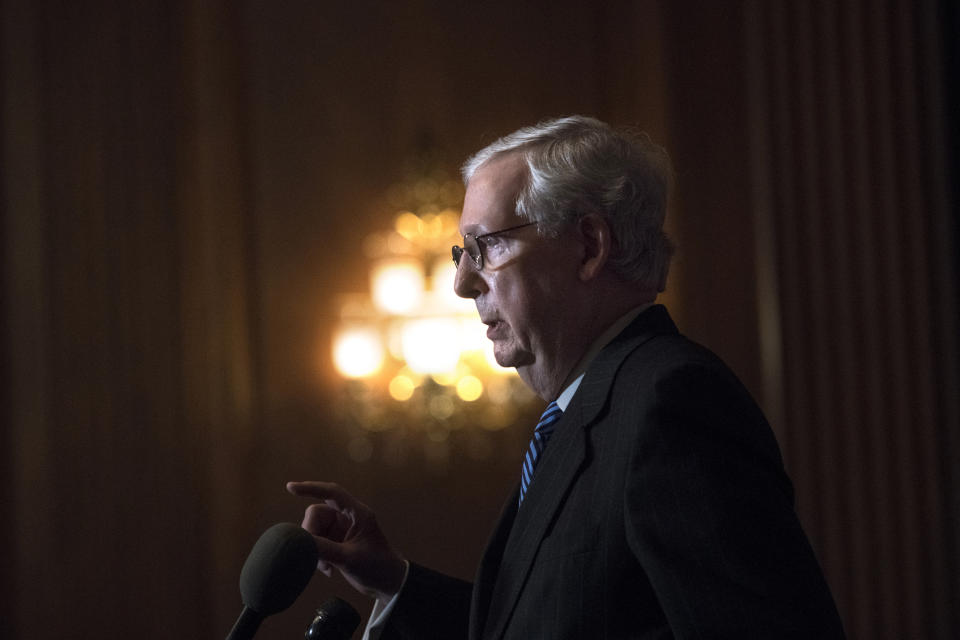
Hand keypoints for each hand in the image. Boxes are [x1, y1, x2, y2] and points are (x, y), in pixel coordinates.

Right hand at [286, 481, 406, 603]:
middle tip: (313, 554)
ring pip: (315, 529)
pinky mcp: (337, 542)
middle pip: (317, 514)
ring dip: (314, 548)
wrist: (388, 583)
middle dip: (311, 534)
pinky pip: (317, 542)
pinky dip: (318, 555)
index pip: (332, 492)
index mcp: (357, 513)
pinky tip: (328, 570)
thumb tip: (300, 541)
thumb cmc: (376, 567)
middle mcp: (348, 517)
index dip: (311, 488)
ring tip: (326, 567)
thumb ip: (324, 549)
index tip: (290, 487)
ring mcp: (342, 529)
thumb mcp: (349, 558)